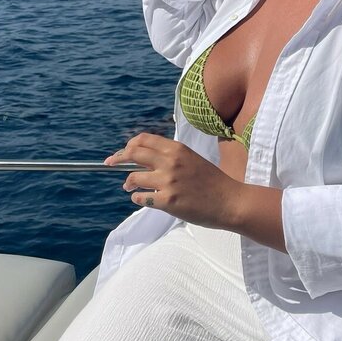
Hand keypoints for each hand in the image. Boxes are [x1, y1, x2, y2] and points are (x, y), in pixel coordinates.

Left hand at [104, 132, 242, 229]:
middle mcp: (171, 162)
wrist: (230, 200)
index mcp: (177, 149)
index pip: (143, 139)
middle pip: (132, 153)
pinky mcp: (168, 201)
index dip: (128, 145)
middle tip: (111, 164)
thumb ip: (171, 157)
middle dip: (117, 159)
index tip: (121, 153)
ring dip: (128, 183)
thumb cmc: (212, 181)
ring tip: (129, 187)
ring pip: (133, 177)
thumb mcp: (192, 159)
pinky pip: (141, 198)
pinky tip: (141, 198)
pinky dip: (137, 198)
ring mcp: (168, 181)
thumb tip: (145, 160)